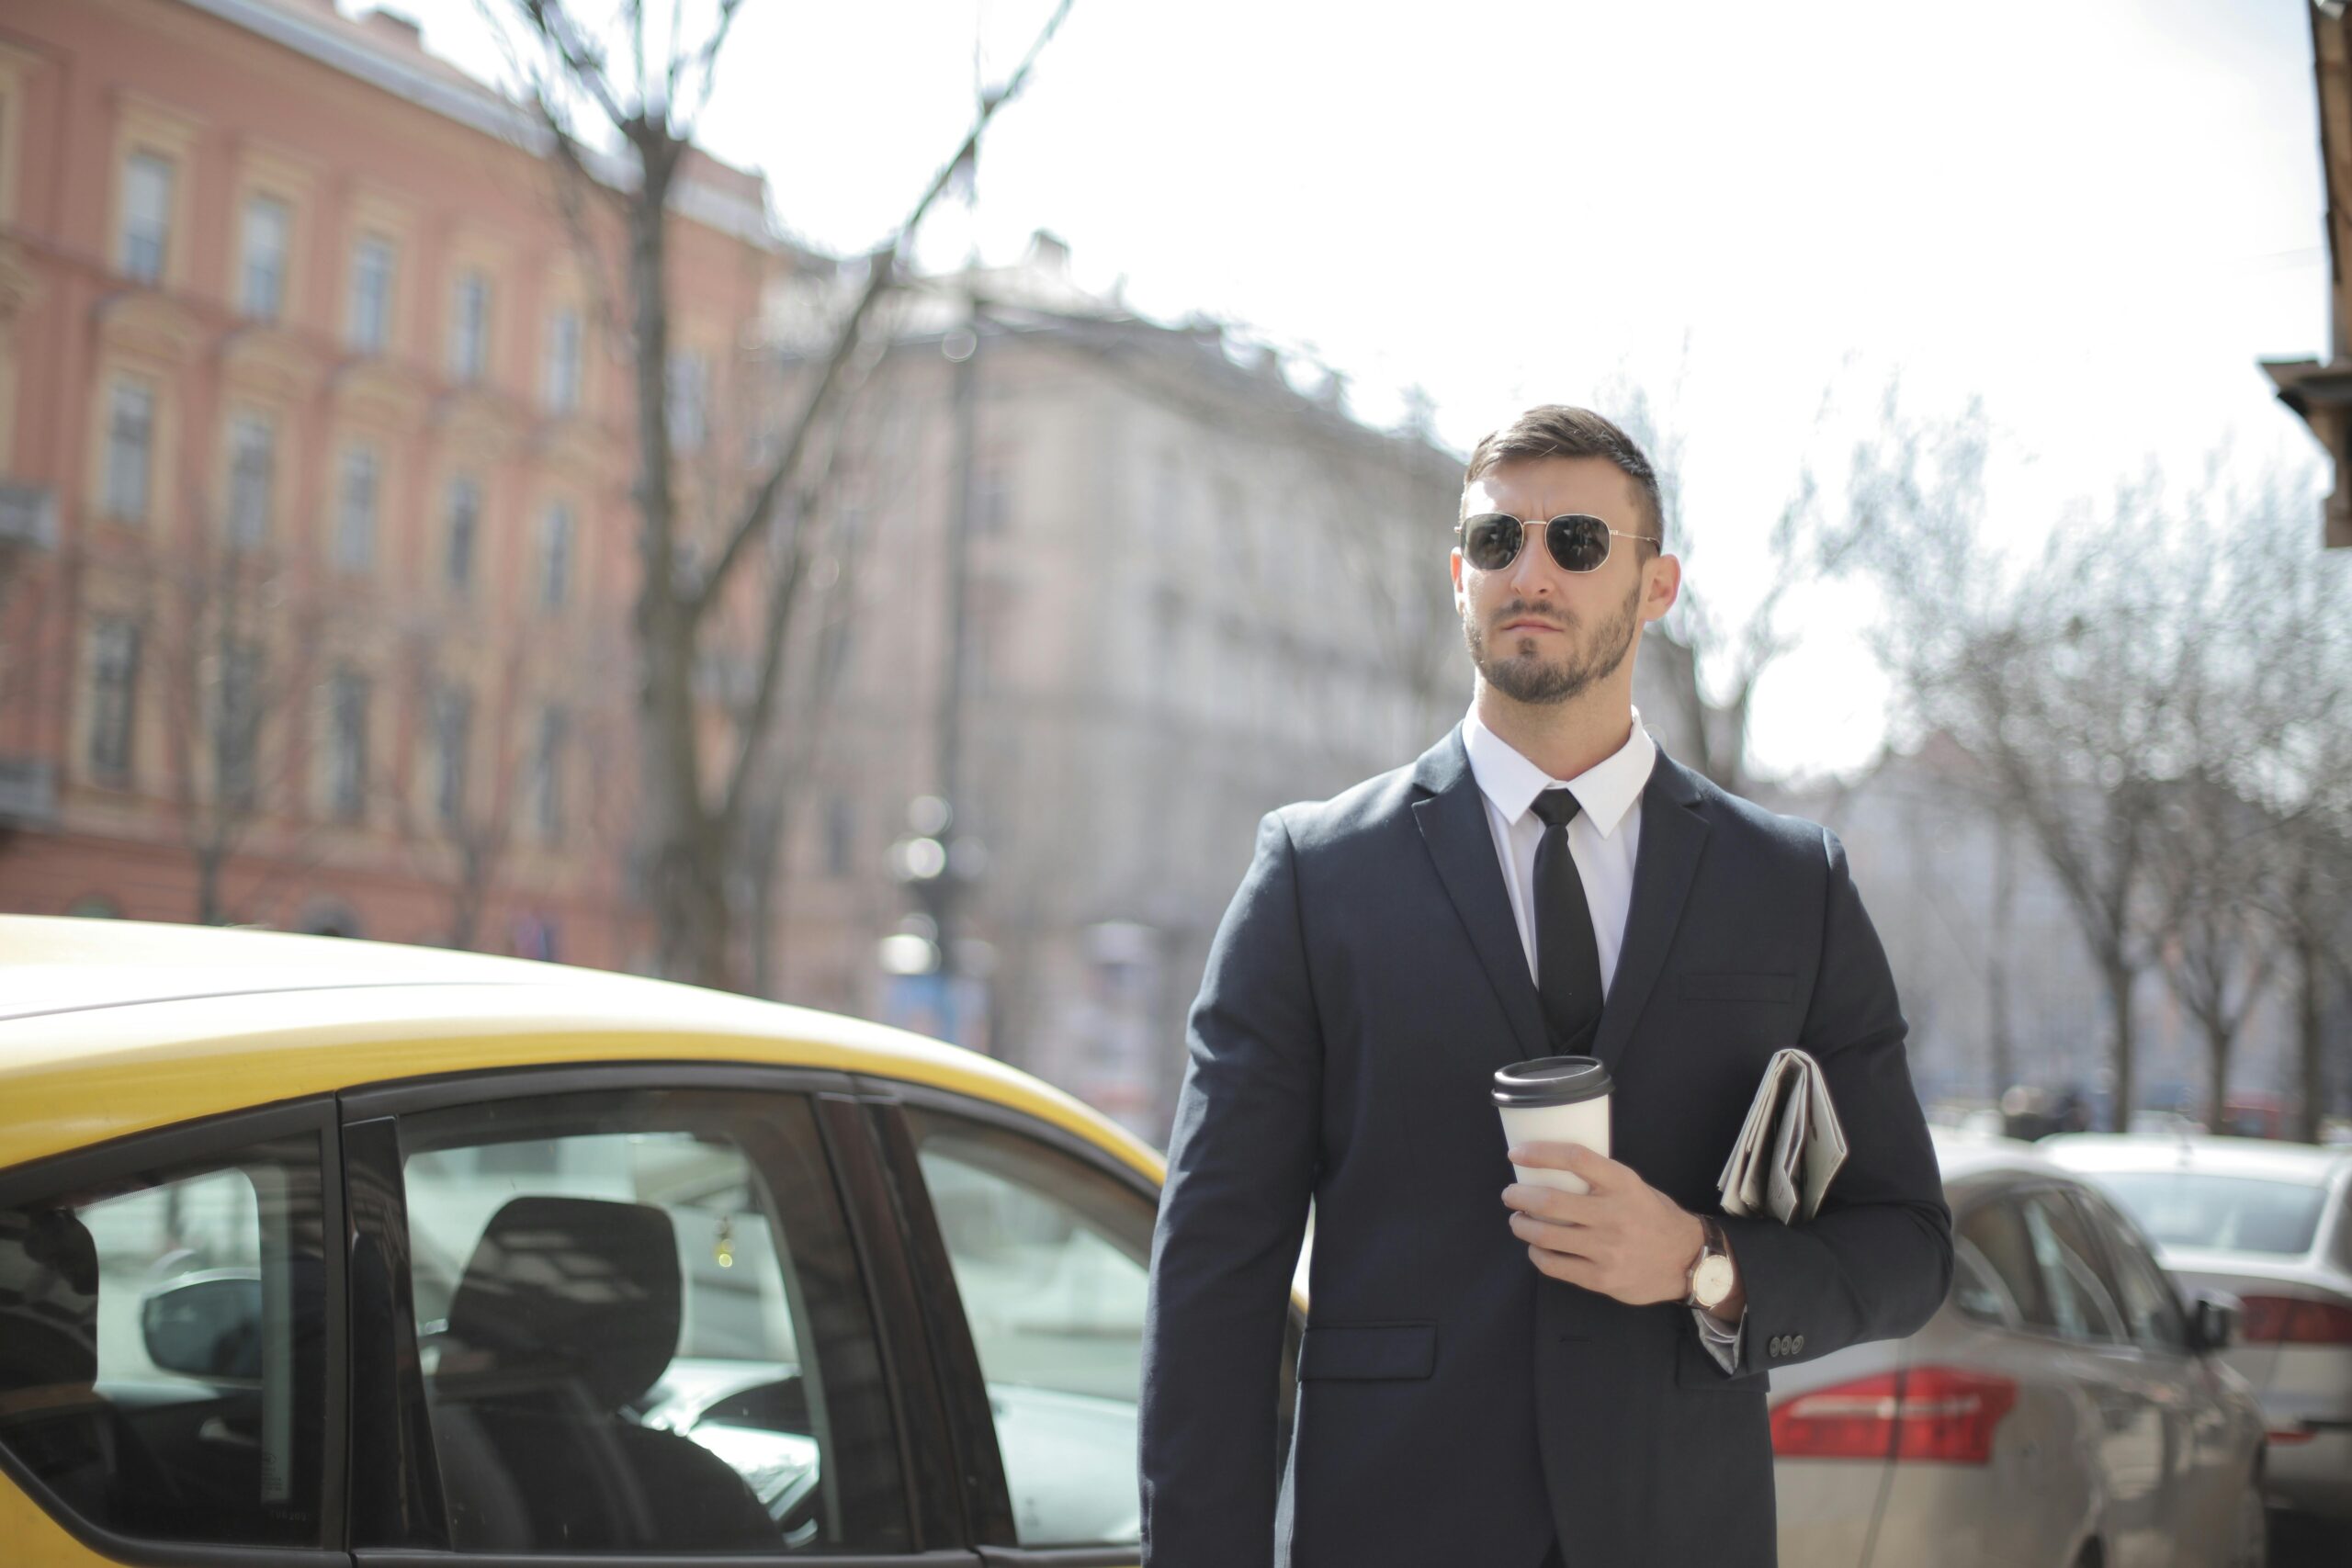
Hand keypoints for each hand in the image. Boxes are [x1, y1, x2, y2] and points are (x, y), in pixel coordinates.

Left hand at [1502, 1142, 1712, 1306]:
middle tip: (1510, 1195)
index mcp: (1622, 1184)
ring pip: (1545, 1236)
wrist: (1687, 1261)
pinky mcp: (1601, 1278)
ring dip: (1521, 1226)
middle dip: (1518, 1196)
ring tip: (1518, 1221)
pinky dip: (1536, 1254)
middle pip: (1549, 1201)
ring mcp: (1606, 1249)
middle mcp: (1613, 1215)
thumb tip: (1551, 1169)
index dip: (1540, 1153)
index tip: (1516, 1153)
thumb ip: (1600, 1180)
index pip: (1575, 1158)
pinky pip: (1554, 1265)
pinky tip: (1536, 1248)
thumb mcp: (1634, 1187)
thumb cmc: (1652, 1217)